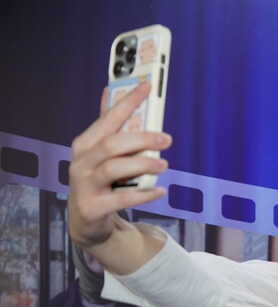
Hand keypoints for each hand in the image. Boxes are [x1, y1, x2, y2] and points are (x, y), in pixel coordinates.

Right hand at [68, 82, 169, 250]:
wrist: (87, 220)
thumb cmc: (99, 180)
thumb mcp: (100, 153)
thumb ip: (108, 126)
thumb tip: (110, 92)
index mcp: (85, 144)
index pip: (108, 118)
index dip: (128, 102)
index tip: (148, 87)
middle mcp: (81, 162)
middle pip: (112, 144)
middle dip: (142, 139)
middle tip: (167, 139)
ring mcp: (84, 185)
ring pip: (114, 168)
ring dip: (143, 165)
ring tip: (164, 165)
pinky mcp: (92, 207)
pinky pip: (121, 199)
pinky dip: (143, 194)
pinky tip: (160, 190)